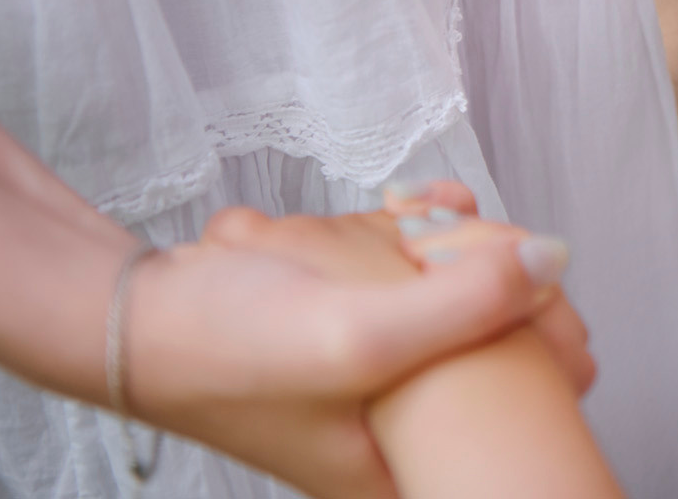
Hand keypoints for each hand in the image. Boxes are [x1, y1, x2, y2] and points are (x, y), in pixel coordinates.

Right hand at [122, 191, 566, 498]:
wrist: (120, 315)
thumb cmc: (224, 347)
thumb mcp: (361, 333)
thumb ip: (469, 302)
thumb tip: (557, 262)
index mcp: (402, 471)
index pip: (523, 410)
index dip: (544, 335)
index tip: (527, 279)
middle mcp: (391, 431)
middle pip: (495, 348)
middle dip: (492, 274)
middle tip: (464, 236)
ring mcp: (370, 377)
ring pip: (455, 299)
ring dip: (453, 244)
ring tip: (420, 215)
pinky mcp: (345, 326)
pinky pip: (410, 275)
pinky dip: (415, 233)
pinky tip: (405, 206)